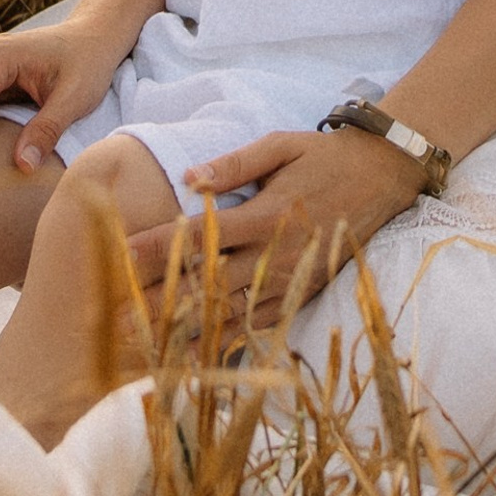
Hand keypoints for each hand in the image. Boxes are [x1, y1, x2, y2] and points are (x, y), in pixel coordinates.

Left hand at [128, 125, 428, 319]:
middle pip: (205, 285)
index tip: (118, 257)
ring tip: (143, 343)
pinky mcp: (301, 294)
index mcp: (263, 216)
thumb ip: (234, 163)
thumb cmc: (325, 156)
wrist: (382, 179)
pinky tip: (194, 351)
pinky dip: (225, 337)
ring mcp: (288, 280)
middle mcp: (273, 256)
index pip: (198, 237)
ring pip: (228, 313)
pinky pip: (258, 324)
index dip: (156, 248)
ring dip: (185, 329)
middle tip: (113, 320)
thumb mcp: (281, 145)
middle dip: (157, 302)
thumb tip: (189, 179)